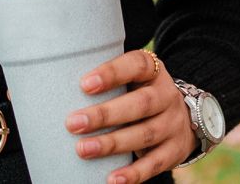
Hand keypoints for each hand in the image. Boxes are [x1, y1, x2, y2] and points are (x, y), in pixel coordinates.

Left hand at [66, 48, 195, 183]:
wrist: (185, 116)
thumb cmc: (139, 93)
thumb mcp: (130, 78)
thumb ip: (105, 80)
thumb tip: (54, 86)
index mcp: (152, 72)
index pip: (136, 65)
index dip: (111, 74)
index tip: (84, 84)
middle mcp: (166, 96)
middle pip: (140, 104)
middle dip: (105, 114)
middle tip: (73, 123)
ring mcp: (173, 124)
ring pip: (145, 134)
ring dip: (112, 144)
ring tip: (83, 150)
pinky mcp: (175, 150)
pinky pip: (155, 163)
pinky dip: (134, 173)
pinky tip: (112, 179)